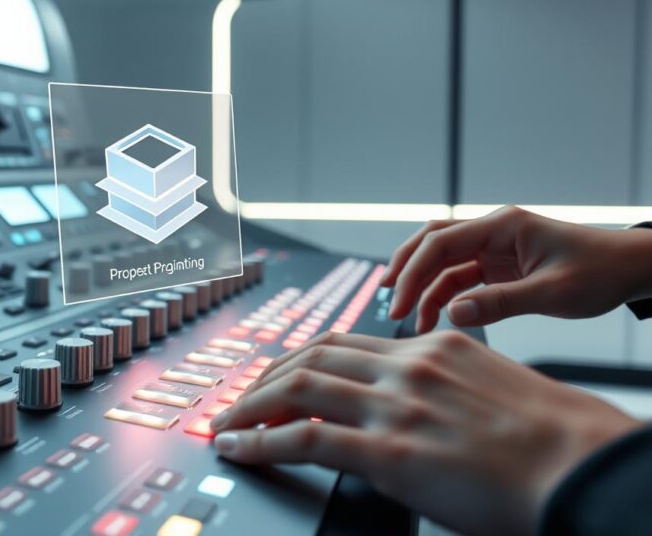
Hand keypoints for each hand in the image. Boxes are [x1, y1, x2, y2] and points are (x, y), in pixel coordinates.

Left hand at [209, 331, 638, 535]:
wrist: (583, 467)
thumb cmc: (552, 440)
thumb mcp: (491, 388)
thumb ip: (444, 385)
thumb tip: (415, 404)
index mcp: (432, 348)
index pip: (345, 342)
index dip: (300, 359)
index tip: (279, 376)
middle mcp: (407, 366)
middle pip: (312, 356)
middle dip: (266, 378)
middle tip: (242, 399)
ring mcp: (395, 405)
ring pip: (298, 388)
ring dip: (251, 406)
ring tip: (227, 424)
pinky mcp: (389, 451)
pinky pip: (305, 438)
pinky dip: (261, 441)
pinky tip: (239, 448)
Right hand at [381, 205, 651, 332]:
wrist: (630, 269)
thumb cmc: (600, 273)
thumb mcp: (553, 292)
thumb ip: (501, 303)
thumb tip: (453, 314)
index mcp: (502, 226)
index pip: (441, 242)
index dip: (414, 272)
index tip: (399, 303)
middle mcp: (492, 231)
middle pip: (431, 243)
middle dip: (406, 272)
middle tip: (391, 304)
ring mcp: (493, 248)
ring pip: (442, 262)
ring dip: (424, 287)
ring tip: (412, 320)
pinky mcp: (498, 266)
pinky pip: (460, 277)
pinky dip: (445, 296)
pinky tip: (437, 318)